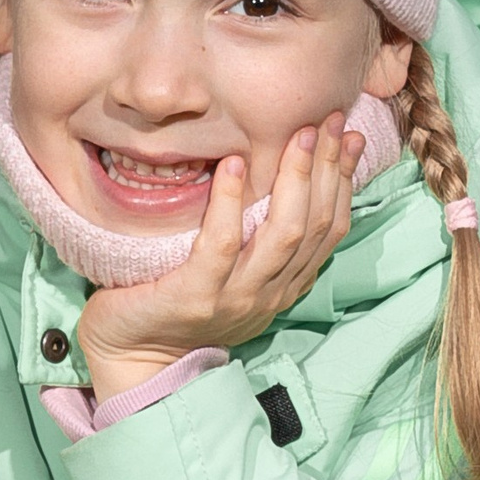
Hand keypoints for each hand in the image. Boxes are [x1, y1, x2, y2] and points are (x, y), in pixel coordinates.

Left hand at [78, 112, 363, 401]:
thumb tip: (273, 180)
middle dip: (326, 168)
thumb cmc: (173, 305)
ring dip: (294, 180)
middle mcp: (269, 293)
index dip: (343, 180)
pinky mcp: (195, 297)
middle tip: (327, 120)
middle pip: (314, 224)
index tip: (347, 135)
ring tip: (295, 135)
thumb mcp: (230, 275)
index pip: (330, 228)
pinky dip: (231, 202)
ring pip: (283, 234)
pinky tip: (232, 164)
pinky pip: (221, 244)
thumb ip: (256, 240)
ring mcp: (235, 297)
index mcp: (283, 286)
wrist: (132, 359)